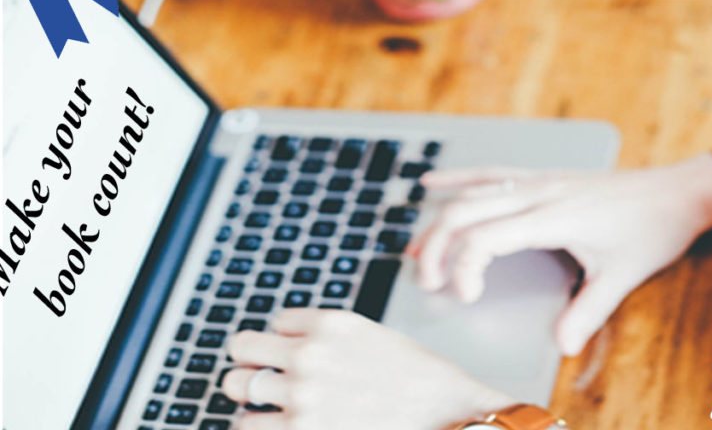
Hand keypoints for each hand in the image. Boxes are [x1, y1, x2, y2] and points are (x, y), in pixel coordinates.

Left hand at [223, 309, 513, 429]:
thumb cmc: (419, 380)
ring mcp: (301, 396)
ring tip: (266, 402)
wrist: (447, 414)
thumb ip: (330, 338)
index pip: (277, 321)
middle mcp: (310, 355)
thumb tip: (292, 345)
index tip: (298, 352)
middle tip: (263, 373)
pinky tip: (278, 424)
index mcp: (330, 323)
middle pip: (241, 347)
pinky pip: (247, 426)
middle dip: (253, 361)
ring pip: (236, 386)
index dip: (288, 339)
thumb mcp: (372, 336)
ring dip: (250, 395)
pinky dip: (257, 425)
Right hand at [409, 154, 711, 355]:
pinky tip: (431, 181)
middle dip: (436, 247)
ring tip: (415, 250)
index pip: (485, 237)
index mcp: (552, 216)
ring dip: (439, 220)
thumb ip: (589, 311)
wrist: (677, 191)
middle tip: (427, 283)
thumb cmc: (652, 228)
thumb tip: (562, 345)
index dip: (463, 268)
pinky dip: (458, 177)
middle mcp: (538, 193)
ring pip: (473, 192)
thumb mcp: (623, 275)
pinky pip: (491, 173)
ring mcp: (539, 181)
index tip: (464, 297)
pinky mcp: (543, 177)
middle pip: (465, 212)